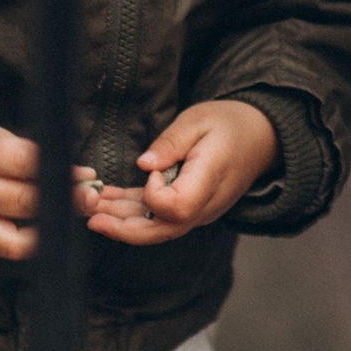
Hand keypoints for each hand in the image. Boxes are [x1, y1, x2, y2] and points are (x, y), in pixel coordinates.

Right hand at [0, 125, 98, 260]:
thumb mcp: (2, 145)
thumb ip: (38, 160)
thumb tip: (85, 178)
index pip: (25, 163)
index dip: (60, 169)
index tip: (87, 174)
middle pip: (24, 201)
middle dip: (64, 201)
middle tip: (92, 198)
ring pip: (16, 239)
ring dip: (50, 232)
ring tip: (71, 220)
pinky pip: (9, 251)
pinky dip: (33, 245)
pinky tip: (51, 234)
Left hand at [83, 100, 279, 247]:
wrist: (259, 139)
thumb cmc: (229, 125)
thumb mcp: (199, 120)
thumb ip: (172, 143)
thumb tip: (144, 164)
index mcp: (211, 180)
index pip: (178, 208)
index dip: (156, 195)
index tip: (150, 171)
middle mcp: (205, 205)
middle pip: (163, 230)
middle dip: (124, 229)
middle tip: (92, 218)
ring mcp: (197, 211)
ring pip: (157, 228)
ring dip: (122, 221)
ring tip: (91, 208)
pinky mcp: (188, 208)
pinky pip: (158, 217)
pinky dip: (132, 212)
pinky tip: (108, 200)